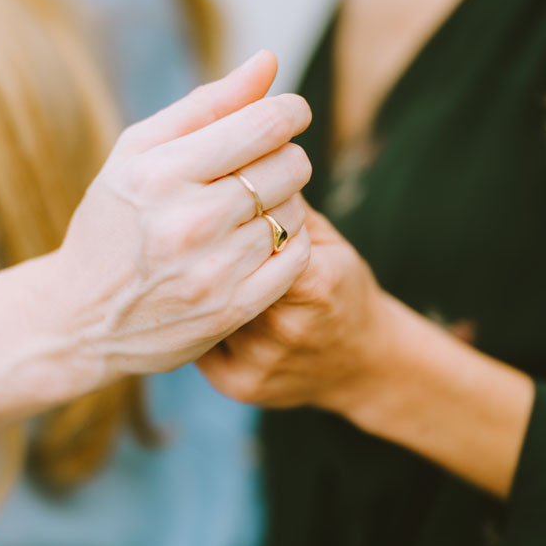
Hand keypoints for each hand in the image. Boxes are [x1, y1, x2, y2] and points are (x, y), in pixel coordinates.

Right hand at [47, 51, 313, 381]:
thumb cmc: (110, 224)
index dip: (289, 112)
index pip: (264, 125)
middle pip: (288, 166)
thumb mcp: (136, 154)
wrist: (78, 319)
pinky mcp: (230, 310)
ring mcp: (211, 271)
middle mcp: (187, 222)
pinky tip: (259, 241)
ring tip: (251, 210)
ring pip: (295, 212)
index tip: (288, 114)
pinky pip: (296, 259)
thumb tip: (269, 61)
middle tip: (260, 168)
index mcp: (161, 173)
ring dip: (284, 203)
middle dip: (284, 157)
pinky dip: (289, 243)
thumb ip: (206, 105)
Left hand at [197, 206, 390, 411]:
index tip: (207, 203)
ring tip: (181, 264)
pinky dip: (189, 319)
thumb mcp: (326, 239)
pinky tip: (188, 303)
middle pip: (221, 274)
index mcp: (316, 284)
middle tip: (181, 229)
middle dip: (202, 251)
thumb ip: (282, 205)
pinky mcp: (240, 384)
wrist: (363, 364)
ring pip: (202, 308)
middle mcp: (287, 327)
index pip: (255, 238)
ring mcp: (261, 361)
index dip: (226, 218)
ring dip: (189, 284)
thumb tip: (230, 160)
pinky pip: (195, 341)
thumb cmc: (340, 286)